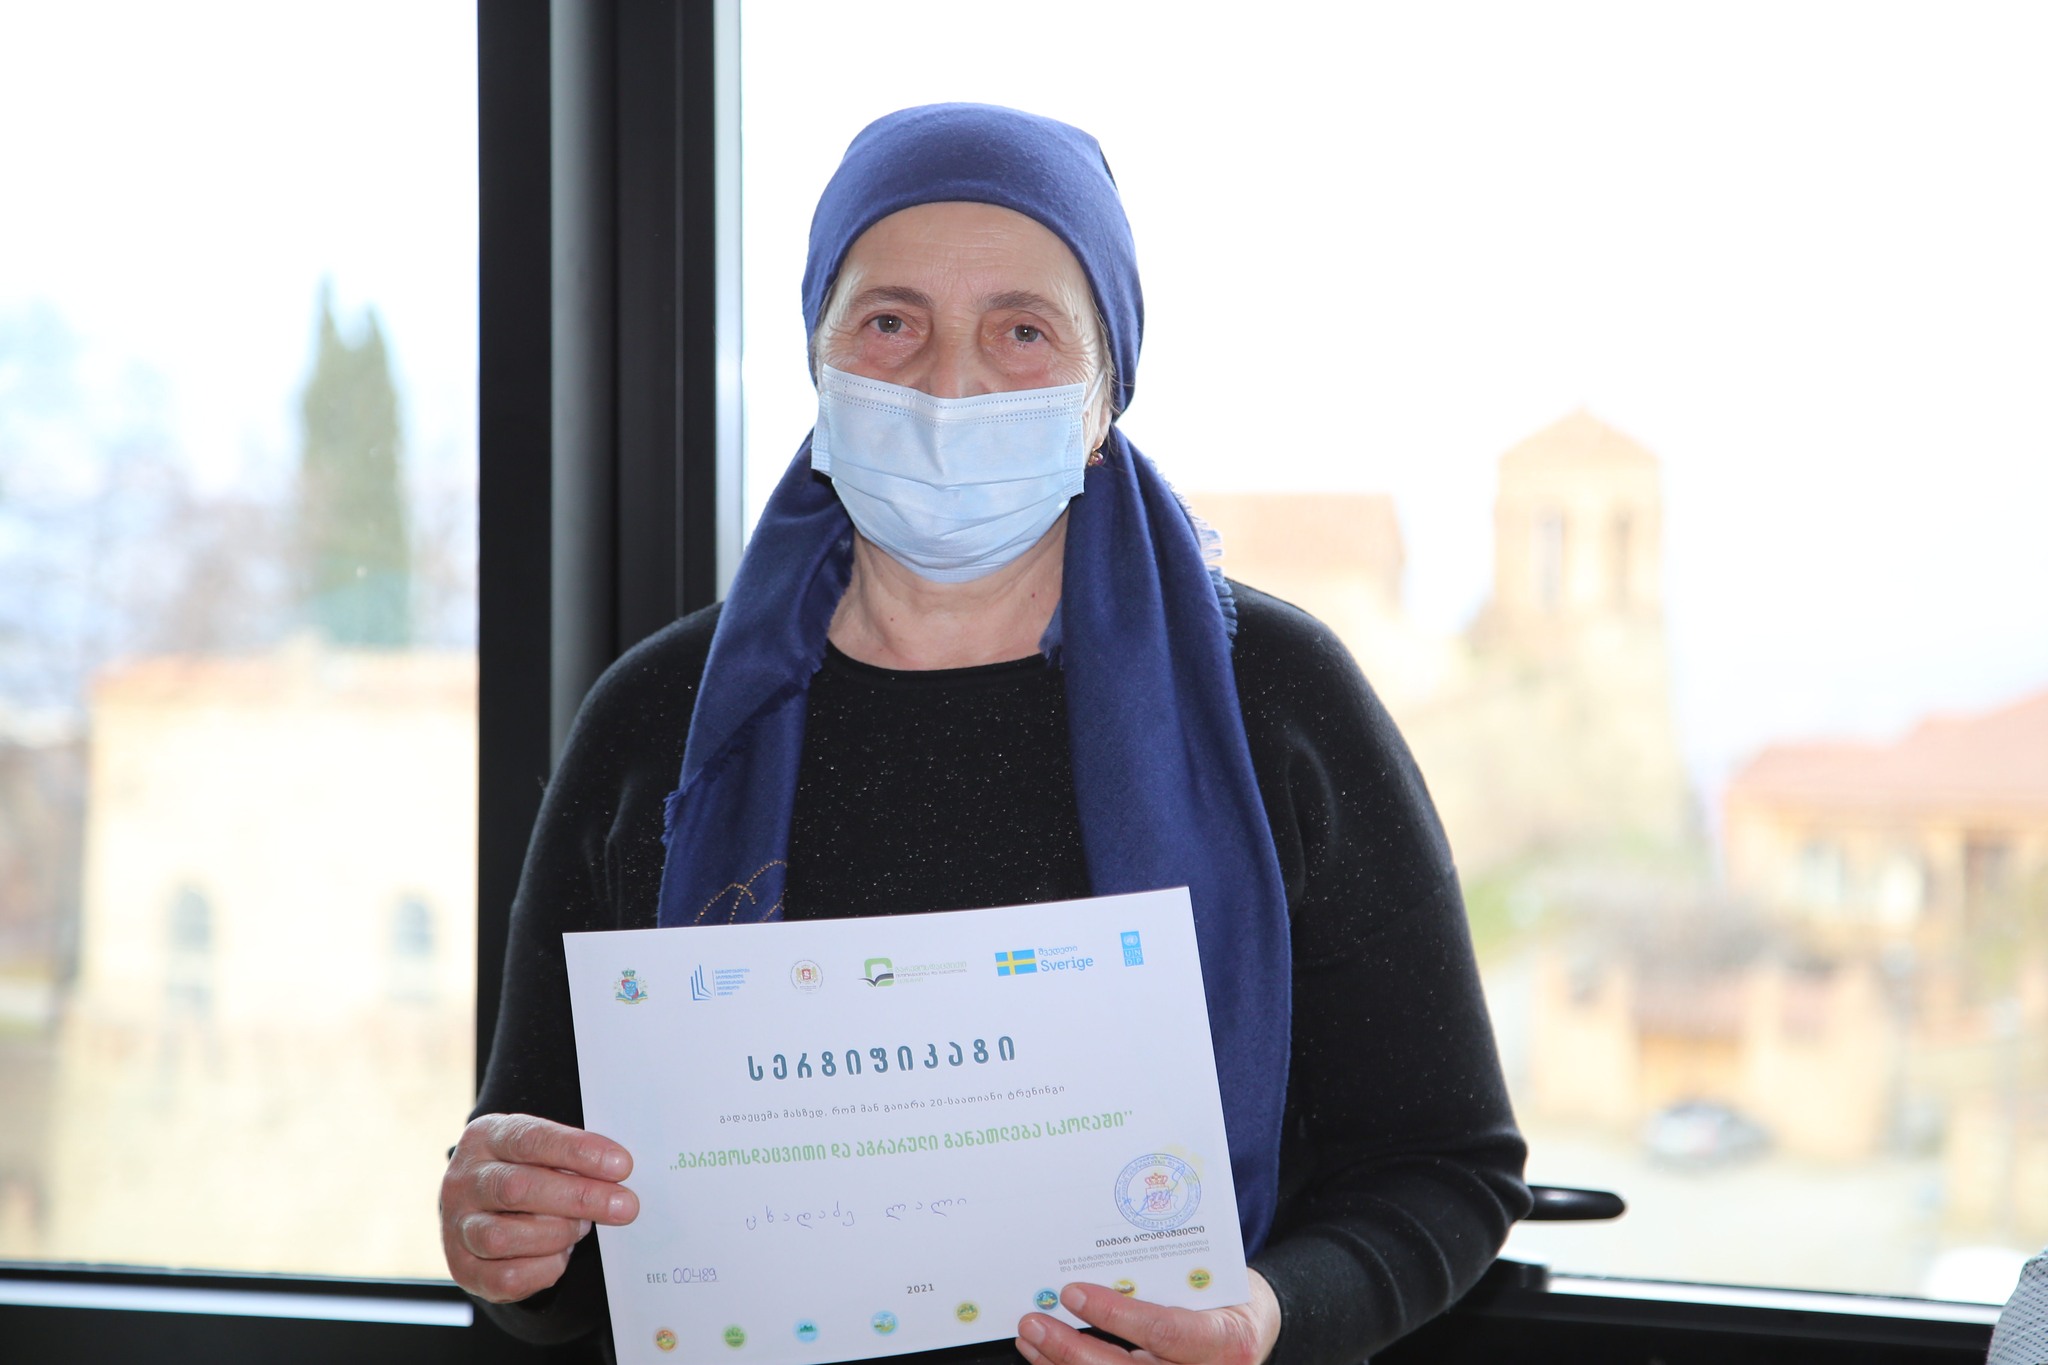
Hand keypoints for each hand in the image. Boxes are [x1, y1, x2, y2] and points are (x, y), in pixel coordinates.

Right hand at [440, 1113, 639, 1302]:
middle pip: (517, 1189)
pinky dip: (543, 1268)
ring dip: (557, 1234)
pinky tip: (560, 1255)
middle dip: (580, 1198)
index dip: (578, 1152)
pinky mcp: (463, 1268)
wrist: (480, 1210)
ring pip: (504, 1237)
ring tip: (581, 1228)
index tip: (621, 1166)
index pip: (530, 1139)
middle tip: (623, 1205)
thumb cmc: (525, 1171)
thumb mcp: (540, 1149)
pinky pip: (506, 1277)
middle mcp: (463, 1181)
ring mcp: (457, 1227)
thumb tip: (618, 1172)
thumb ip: (570, 1157)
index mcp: (485, 1138)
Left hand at [1015, 1272, 1281, 1364]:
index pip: (1164, 1330)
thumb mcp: (1210, 1278)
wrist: (1249, 1329)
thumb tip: (1100, 1259)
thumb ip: (1166, 1277)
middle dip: (1072, 1348)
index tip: (1073, 1293)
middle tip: (1035, 1322)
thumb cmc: (1227, 1294)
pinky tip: (1046, 1359)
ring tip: (1031, 1338)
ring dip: (1062, 1364)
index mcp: (1226, 1339)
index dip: (1115, 1314)